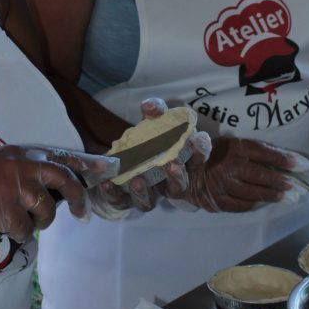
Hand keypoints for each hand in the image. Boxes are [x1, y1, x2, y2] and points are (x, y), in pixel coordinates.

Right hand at [0, 145, 115, 247]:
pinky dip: (19, 234)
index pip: (62, 156)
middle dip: (77, 198)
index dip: (87, 165)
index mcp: (20, 154)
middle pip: (63, 178)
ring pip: (46, 209)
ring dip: (39, 222)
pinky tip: (2, 228)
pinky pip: (26, 229)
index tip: (108, 169)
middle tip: (81, 213)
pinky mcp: (3, 208)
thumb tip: (56, 190)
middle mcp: (20, 165)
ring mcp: (11, 186)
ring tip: (21, 222)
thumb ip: (25, 173)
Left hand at [88, 98, 210, 217]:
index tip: (200, 137)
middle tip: (172, 164)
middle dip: (177, 178)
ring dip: (144, 193)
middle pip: (178, 188)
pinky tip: (107, 183)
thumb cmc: (148, 140)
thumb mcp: (154, 123)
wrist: (123, 160)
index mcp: (180, 165)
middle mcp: (166, 185)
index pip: (197, 160)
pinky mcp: (124, 200)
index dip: (201, 150)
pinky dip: (113, 194)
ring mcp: (146, 195)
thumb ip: (156, 112)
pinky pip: (120, 202)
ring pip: (149, 203)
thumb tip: (149, 105)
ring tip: (137, 180)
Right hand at [180, 137, 308, 212]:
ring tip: (286, 197)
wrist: (182, 169)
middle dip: (283, 182)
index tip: (304, 165)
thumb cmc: (212, 154)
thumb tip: (285, 160)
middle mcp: (229, 166)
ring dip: (272, 196)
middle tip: (297, 188)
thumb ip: (255, 151)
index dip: (286, 160)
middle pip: (262, 176)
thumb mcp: (232, 145)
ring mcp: (223, 185)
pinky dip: (254, 204)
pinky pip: (241, 205)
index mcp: (234, 148)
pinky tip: (262, 202)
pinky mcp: (218, 201)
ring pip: (254, 193)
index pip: (266, 154)